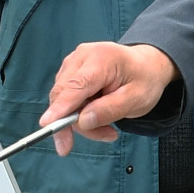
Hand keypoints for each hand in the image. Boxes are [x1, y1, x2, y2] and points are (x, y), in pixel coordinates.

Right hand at [42, 42, 175, 152]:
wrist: (146, 65)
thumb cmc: (144, 79)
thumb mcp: (136, 99)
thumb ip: (109, 110)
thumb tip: (82, 121)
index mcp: (101, 58)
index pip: (74, 86)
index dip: (60, 107)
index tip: (47, 125)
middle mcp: (81, 57)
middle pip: (64, 96)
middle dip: (77, 124)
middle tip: (106, 136)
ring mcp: (73, 63)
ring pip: (63, 102)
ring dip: (82, 121)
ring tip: (109, 127)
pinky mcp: (70, 73)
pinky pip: (67, 100)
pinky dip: (81, 114)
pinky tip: (100, 116)